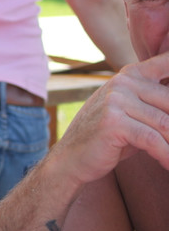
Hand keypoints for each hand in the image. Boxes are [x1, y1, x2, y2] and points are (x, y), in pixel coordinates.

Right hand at [47, 50, 168, 188]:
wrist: (72, 157)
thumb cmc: (109, 137)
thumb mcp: (132, 113)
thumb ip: (155, 104)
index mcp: (130, 75)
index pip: (166, 65)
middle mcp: (123, 82)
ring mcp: (116, 100)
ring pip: (166, 124)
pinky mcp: (114, 122)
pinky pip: (154, 141)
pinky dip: (167, 156)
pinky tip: (168, 165)